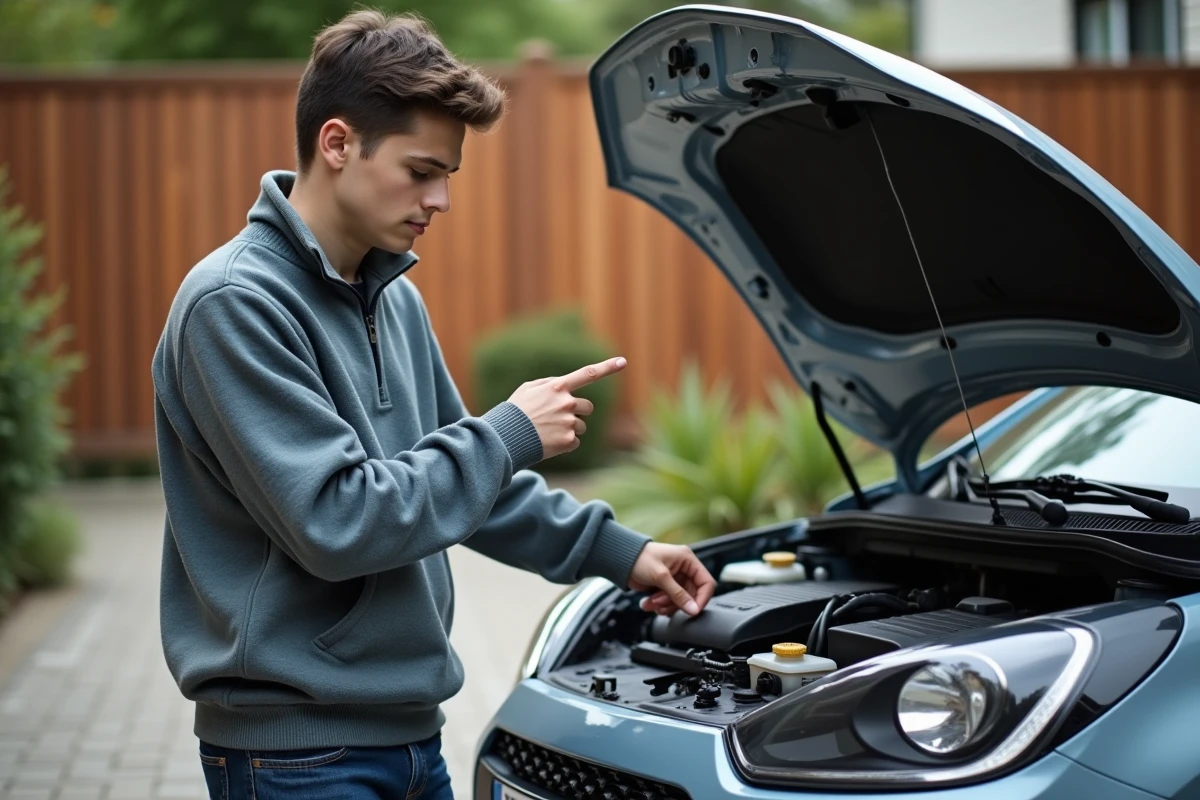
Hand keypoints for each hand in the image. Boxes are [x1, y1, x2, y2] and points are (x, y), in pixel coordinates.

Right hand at [507, 357, 626, 460]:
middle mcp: (566, 403)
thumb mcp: (528, 389)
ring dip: (570, 429)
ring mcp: (569, 422)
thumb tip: (565, 386)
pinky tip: (549, 442)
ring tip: (549, 431)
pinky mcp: (568, 440)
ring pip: (581, 426)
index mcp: (558, 387)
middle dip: (578, 412)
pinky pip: (575, 442)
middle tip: (558, 418)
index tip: (623, 361)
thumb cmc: (516, 411)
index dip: (607, 367)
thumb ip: (549, 384)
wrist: (506, 436)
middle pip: (587, 407)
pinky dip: (565, 444)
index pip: (587, 374)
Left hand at [628, 542, 715, 616]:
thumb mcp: (661, 576)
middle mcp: (684, 569)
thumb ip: (678, 594)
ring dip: (665, 605)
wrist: (620, 560)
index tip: (693, 611)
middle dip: (675, 603)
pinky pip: (669, 602)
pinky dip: (659, 606)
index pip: (706, 582)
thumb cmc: (640, 559)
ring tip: (651, 602)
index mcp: (688, 560)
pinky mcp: (665, 587)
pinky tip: (648, 602)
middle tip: (660, 603)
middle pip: (692, 596)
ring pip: (680, 601)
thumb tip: (693, 610)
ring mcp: (675, 579)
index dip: (702, 598)